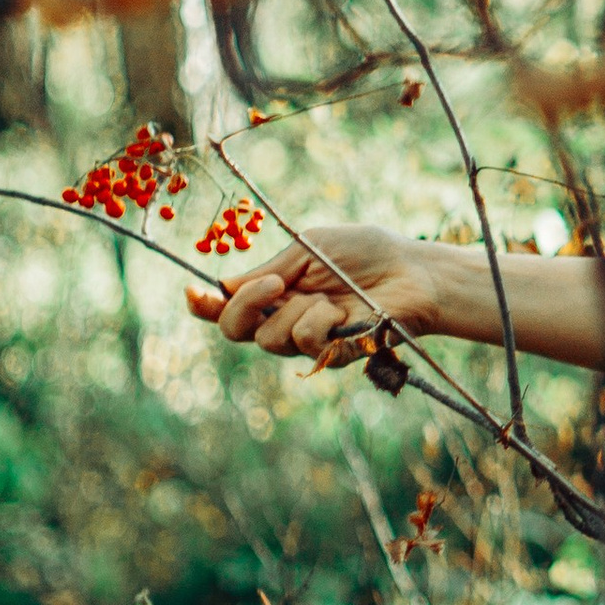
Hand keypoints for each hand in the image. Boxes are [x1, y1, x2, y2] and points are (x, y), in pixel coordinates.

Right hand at [185, 222, 448, 362]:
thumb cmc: (366, 253)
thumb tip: (223, 286)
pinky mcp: (331, 356)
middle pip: (234, 330)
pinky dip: (319, 321)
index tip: (192, 292)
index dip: (204, 305)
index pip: (227, 306)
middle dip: (244, 307)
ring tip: (328, 296)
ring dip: (296, 311)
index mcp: (275, 291)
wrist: (412, 271)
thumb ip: (268, 268)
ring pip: (268, 339)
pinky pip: (303, 342)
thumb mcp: (308, 248)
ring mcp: (307, 339)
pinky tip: (342, 311)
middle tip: (274, 284)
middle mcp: (285, 318)